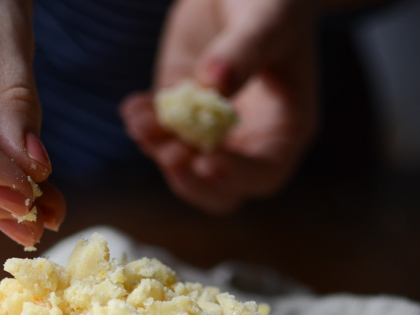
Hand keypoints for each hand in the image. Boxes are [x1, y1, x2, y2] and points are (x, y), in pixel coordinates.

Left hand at [120, 0, 317, 214]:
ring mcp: (209, 129)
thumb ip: (244, 53)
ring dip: (158, 150)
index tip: (206, 161)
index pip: (264, 173)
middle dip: (190, 179)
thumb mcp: (267, 20)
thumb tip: (214, 85)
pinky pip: (158, 134)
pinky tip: (134, 107)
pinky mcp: (178, 112)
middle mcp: (248, 139)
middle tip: (169, 153)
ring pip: (182, 166)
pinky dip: (143, 127)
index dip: (236, 177)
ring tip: (141, 120)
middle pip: (219, 189)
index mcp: (286, 128)